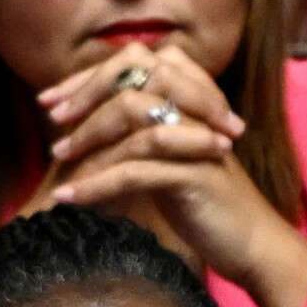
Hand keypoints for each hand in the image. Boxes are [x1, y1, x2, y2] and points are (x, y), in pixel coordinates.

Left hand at [35, 41, 306, 306]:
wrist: (255, 243)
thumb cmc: (207, 202)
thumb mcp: (171, 157)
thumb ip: (141, 131)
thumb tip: (83, 120)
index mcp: (194, 97)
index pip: (136, 63)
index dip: (89, 77)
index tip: (52, 101)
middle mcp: (198, 109)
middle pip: (133, 78)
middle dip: (86, 97)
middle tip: (54, 123)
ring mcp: (200, 138)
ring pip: (131, 118)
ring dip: (87, 139)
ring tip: (58, 160)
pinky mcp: (197, 175)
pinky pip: (135, 170)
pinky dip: (96, 183)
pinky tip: (70, 197)